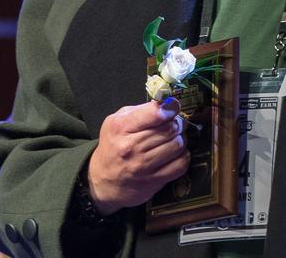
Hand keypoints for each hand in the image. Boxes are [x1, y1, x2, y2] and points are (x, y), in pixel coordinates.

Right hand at [86, 97, 188, 214]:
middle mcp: (131, 146)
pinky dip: (183, 156)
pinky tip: (175, 154)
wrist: (102, 179)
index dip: (170, 108)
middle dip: (177, 123)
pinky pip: (180, 165)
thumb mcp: (117, 120)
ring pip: (177, 145)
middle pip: (170, 128)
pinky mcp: (153, 181)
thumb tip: (168, 104)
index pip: (155, 113)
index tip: (174, 108)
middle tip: (175, 124)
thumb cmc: (113, 144)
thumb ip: (141, 110)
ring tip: (174, 139)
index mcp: (122, 127)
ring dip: (180, 139)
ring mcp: (143, 165)